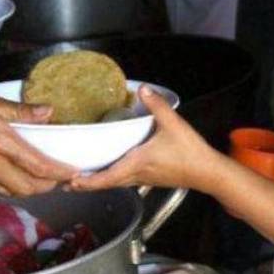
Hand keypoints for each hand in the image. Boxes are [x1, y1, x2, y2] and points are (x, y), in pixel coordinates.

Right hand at [0, 81, 78, 195]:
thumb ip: (18, 111)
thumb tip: (46, 112)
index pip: (38, 166)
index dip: (59, 173)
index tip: (73, 173)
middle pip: (27, 187)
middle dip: (47, 186)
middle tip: (58, 178)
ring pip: (8, 191)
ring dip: (27, 188)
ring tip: (37, 178)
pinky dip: (4, 183)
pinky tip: (6, 172)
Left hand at [70, 87, 215, 191]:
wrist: (208, 172)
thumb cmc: (190, 152)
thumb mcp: (174, 125)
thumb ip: (157, 105)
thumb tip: (142, 88)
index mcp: (137, 163)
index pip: (107, 178)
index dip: (88, 182)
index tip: (72, 181)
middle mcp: (137, 175)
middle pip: (106, 184)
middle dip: (85, 185)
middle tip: (65, 182)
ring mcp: (143, 179)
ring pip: (115, 184)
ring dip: (97, 183)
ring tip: (80, 180)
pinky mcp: (150, 179)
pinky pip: (124, 181)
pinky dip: (111, 179)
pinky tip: (108, 172)